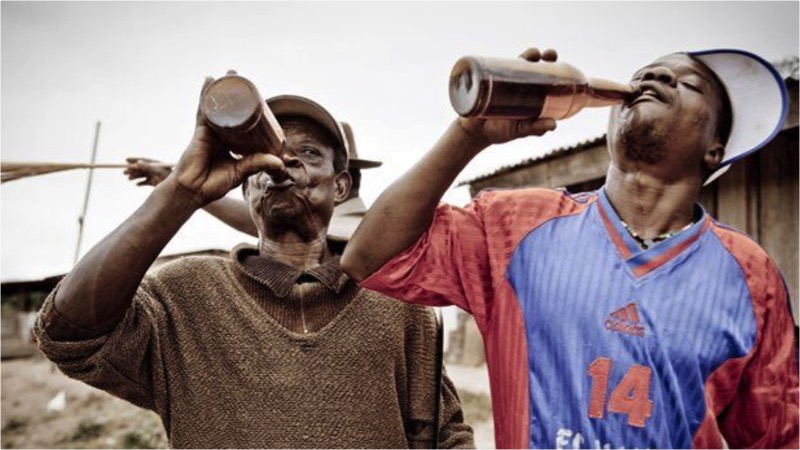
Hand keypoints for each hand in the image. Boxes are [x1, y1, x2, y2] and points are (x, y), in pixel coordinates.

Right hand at [124, 157, 171, 186]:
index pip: (143, 160)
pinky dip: (140, 183)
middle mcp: (154, 169)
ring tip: (129, 179)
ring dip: (134, 176)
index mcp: (155, 164)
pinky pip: (145, 182)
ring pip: (142, 175)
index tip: (126, 160)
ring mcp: (154, 176)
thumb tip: (138, 162)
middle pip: (141, 168)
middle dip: (132, 169)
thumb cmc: (168, 177)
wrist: (176, 187)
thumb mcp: (158, 171)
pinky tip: (137, 185)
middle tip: (124, 172)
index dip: (134, 159)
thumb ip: (148, 167)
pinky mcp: (154, 183)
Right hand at [166, 74, 284, 206]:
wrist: (192, 191)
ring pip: (217, 107)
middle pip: (229, 111)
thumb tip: (280, 162)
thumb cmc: (213, 184)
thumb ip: (257, 164)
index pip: (241, 124)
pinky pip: (204, 110)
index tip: (256, 101)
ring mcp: (209, 131)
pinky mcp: (201, 131)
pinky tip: (209, 81)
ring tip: (230, 73)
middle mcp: (219, 135)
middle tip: (243, 80)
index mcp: (230, 143)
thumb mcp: (240, 172)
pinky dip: (206, 95)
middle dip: (235, 95)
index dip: (247, 112)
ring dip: (223, 89)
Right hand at [457, 47, 558, 144]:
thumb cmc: (499, 132)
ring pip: (518, 64)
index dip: (554, 70)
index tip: (562, 68)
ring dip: (528, 55)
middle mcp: (519, 85)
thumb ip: (535, 128)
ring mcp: (504, 81)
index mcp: (530, 96)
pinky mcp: (490, 80)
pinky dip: (505, 61)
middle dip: (545, 57)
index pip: (544, 79)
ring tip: (534, 54)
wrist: (474, 131)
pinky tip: (511, 57)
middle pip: (533, 66)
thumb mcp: (519, 130)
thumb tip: (553, 124)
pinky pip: (498, 67)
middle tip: (549, 55)